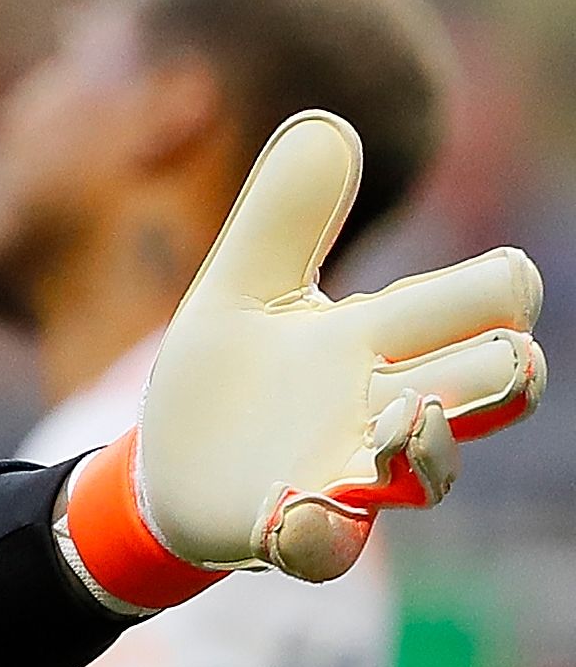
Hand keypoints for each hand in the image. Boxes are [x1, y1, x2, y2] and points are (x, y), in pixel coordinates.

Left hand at [72, 110, 544, 608]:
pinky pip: (330, 544)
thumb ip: (285, 213)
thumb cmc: (230, 377)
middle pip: (500, 381)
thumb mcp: (243, 285)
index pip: (493, 302)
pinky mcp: (293, 528)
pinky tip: (298, 507)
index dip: (500, 288)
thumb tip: (327, 122)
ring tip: (399, 414)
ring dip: (425, 443)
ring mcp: (346, 471)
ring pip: (434, 469)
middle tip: (486, 359)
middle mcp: (384, 405)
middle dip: (507, 369)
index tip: (478, 283)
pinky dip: (320, 528)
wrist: (159, 465)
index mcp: (381, 337)